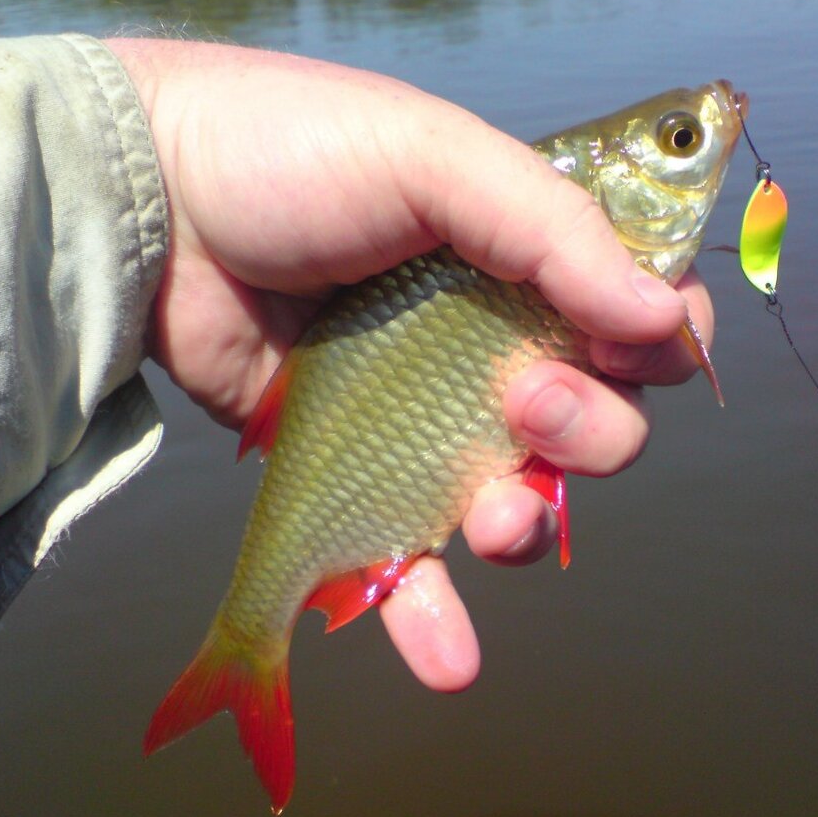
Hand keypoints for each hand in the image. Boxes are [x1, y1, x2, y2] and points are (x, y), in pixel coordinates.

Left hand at [105, 39, 714, 691]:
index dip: (659, 351)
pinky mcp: (361, 476)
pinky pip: (415, 560)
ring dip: (528, 531)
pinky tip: (448, 661)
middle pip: (601, 426)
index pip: (643, 320)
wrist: (152, 210)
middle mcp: (495, 347)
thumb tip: (665, 316)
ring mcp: (429, 419)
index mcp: (529, 262)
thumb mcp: (432, 156)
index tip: (627, 351)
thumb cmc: (291, 155)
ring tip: (492, 520)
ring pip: (521, 504)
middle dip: (591, 434)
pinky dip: (435, 618)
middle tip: (528, 404)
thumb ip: (552, 229)